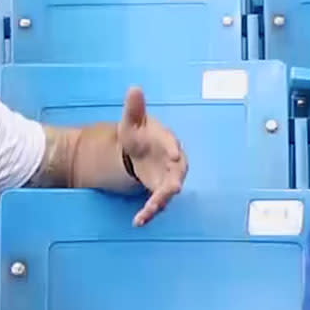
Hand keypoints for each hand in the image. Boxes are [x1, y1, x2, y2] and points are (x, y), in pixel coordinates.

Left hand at [117, 86, 186, 226]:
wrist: (138, 151)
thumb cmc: (139, 134)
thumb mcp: (132, 121)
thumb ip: (134, 108)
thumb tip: (134, 88)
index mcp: (167, 142)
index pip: (173, 144)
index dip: (173, 149)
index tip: (174, 155)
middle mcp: (174, 162)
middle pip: (177, 173)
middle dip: (174, 182)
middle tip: (170, 191)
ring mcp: (168, 178)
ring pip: (168, 192)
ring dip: (159, 203)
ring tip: (146, 213)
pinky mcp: (160, 192)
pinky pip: (157, 203)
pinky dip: (149, 212)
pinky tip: (138, 221)